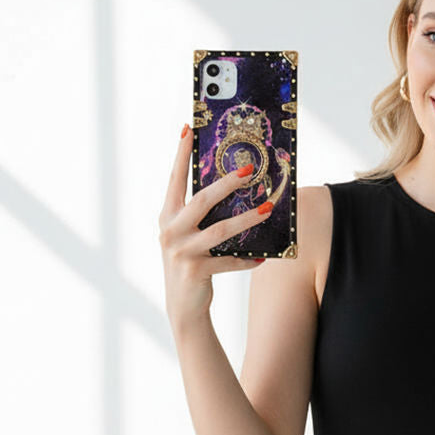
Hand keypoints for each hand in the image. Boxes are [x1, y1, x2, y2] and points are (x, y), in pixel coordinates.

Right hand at [158, 122, 272, 327]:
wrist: (182, 306)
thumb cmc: (190, 263)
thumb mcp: (189, 236)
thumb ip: (201, 215)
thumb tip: (231, 187)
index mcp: (167, 216)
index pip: (174, 179)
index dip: (181, 154)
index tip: (188, 128)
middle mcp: (170, 231)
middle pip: (202, 200)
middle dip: (226, 183)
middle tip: (249, 170)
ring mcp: (181, 252)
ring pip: (220, 230)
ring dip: (247, 220)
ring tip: (267, 209)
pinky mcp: (195, 271)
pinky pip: (228, 261)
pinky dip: (247, 259)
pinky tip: (263, 257)